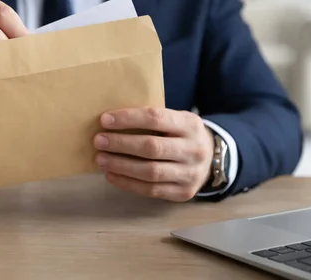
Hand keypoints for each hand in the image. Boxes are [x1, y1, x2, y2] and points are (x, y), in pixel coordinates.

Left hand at [93, 107, 213, 200]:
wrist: (211, 159)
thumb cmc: (182, 135)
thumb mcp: (176, 119)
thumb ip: (152, 119)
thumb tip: (111, 120)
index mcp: (190, 124)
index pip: (155, 118)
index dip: (128, 118)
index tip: (104, 120)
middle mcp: (193, 149)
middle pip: (151, 147)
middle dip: (121, 144)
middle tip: (98, 141)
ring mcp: (190, 173)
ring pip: (150, 171)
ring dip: (121, 165)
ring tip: (101, 159)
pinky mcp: (183, 193)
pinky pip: (151, 190)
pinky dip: (128, 183)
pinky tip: (111, 175)